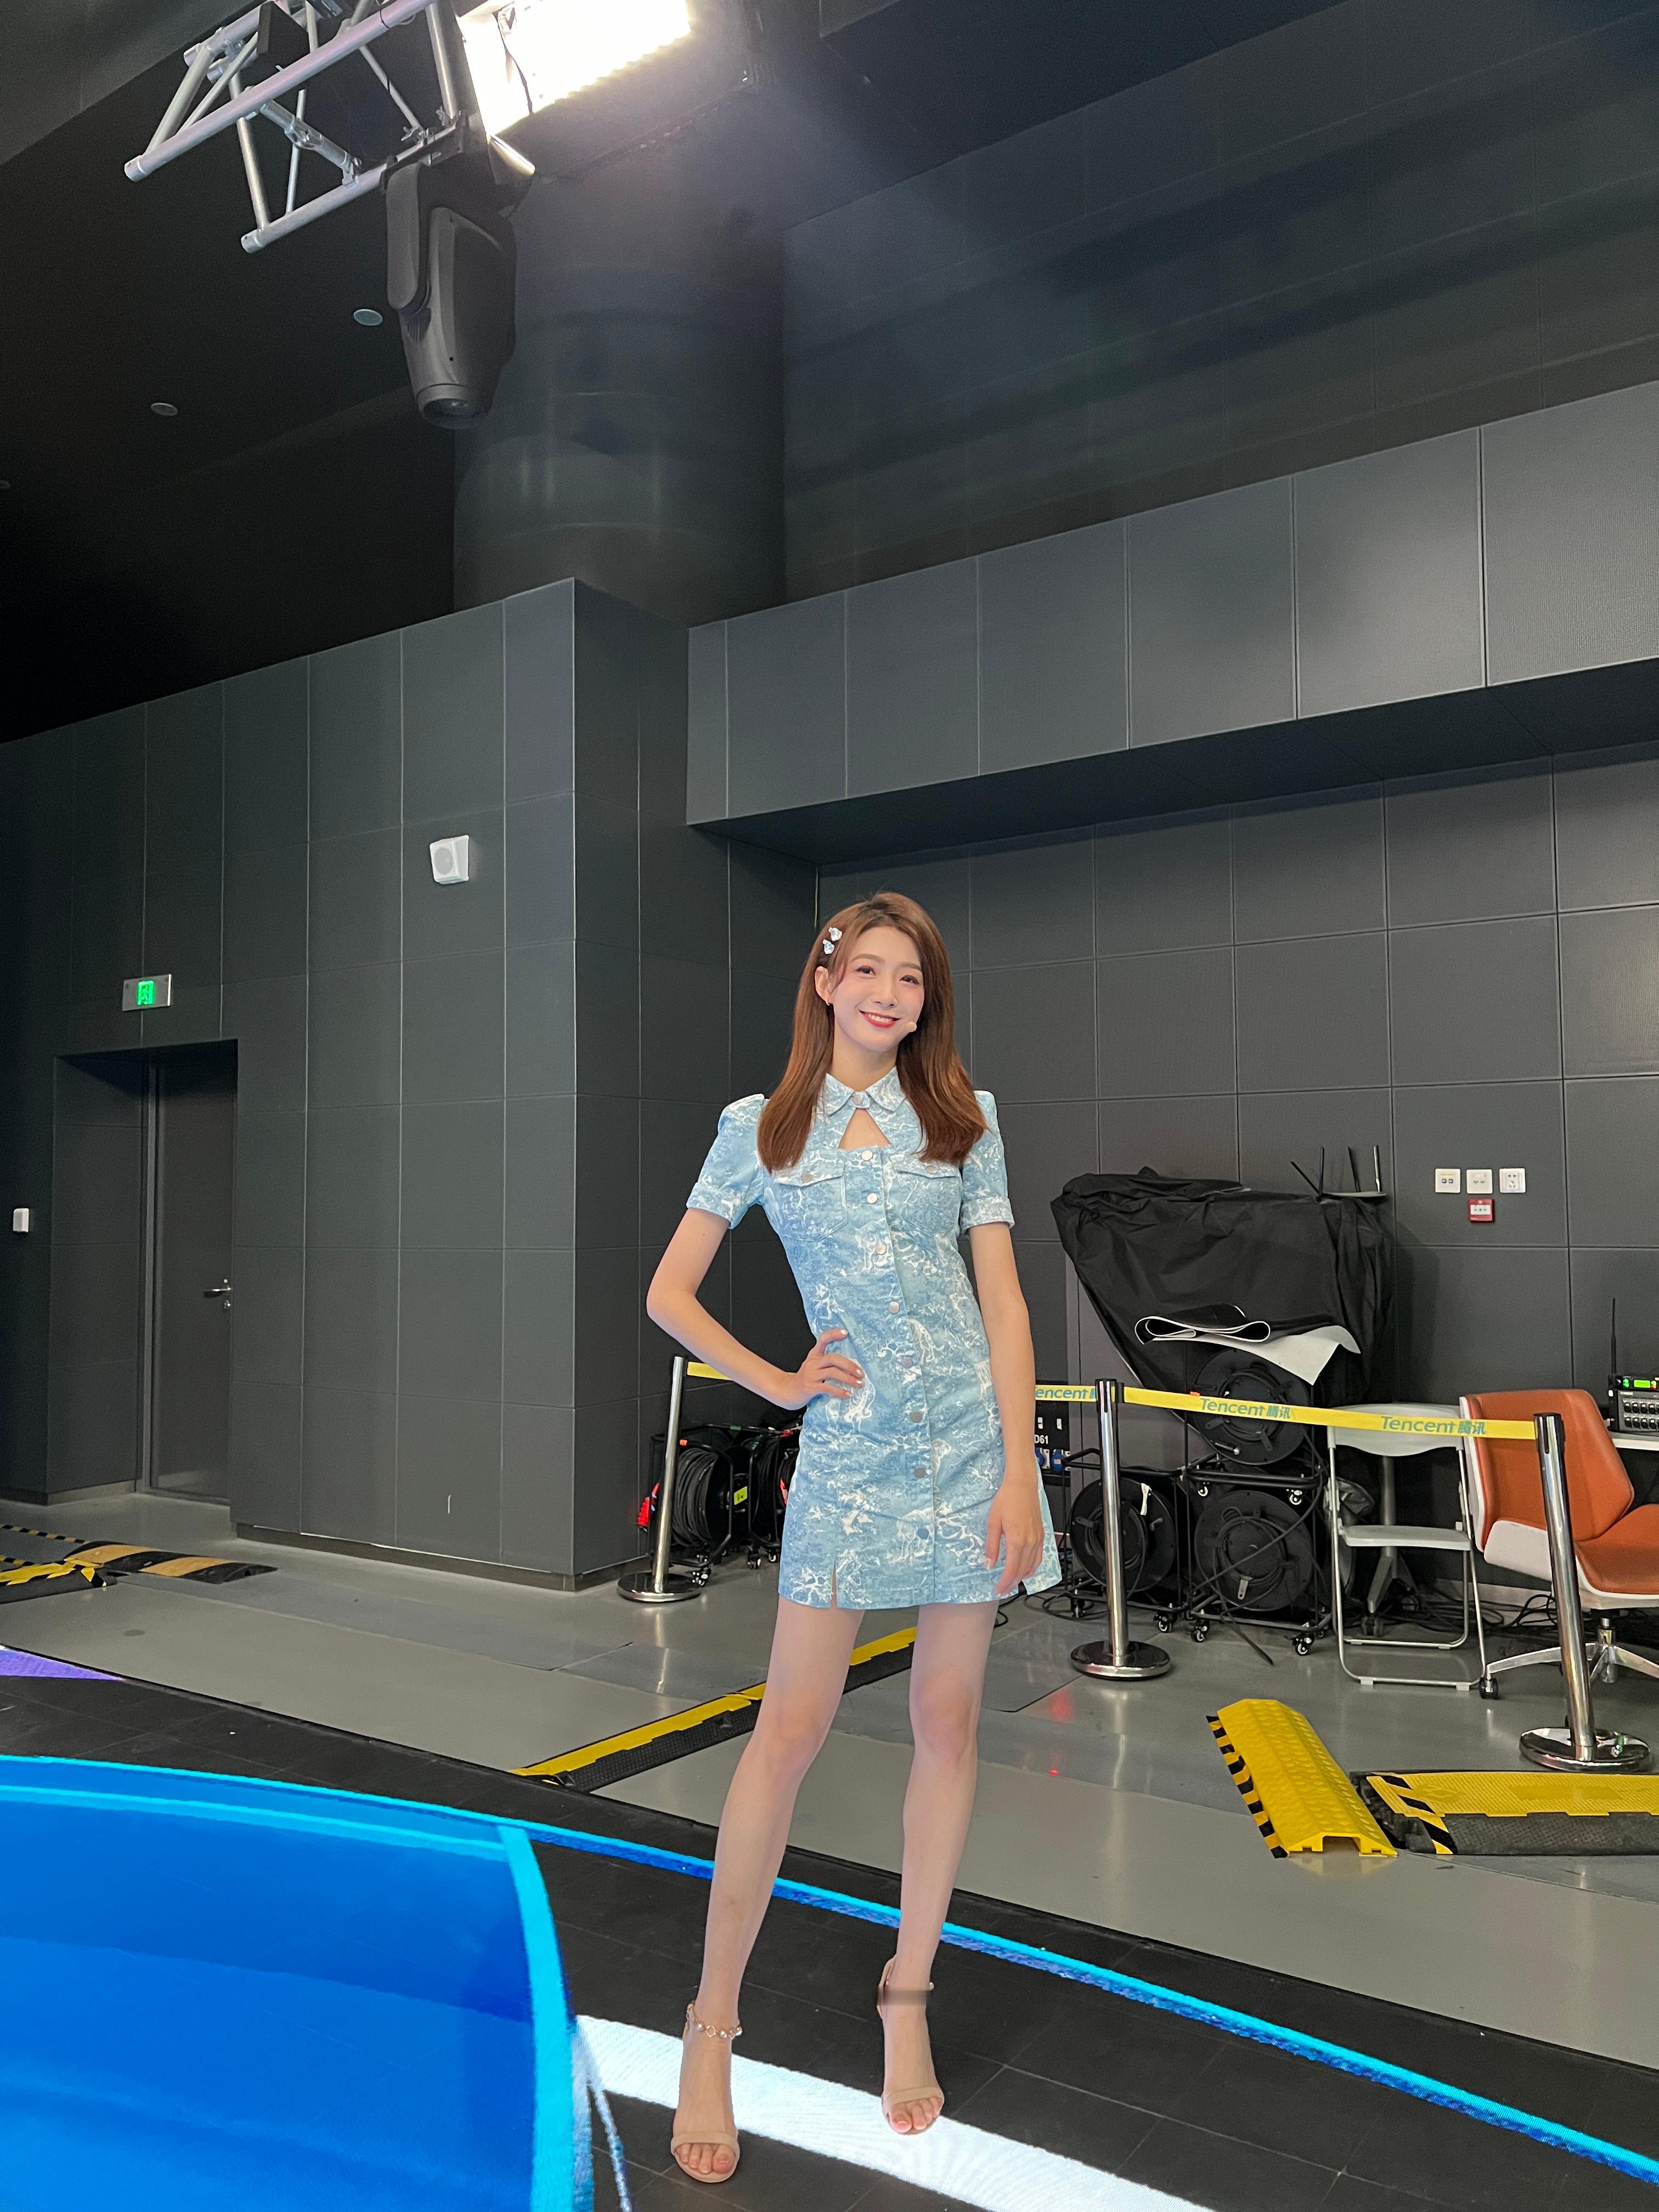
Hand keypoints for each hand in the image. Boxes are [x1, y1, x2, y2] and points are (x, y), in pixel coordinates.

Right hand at [769, 1329, 863, 1411]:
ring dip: (848, 1378)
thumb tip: (851, 1366)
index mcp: (814, 1355)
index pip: (823, 1339)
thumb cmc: (806, 1379)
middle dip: (849, 1365)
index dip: (833, 1334)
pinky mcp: (810, 1387)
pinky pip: (827, 1388)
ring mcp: (810, 1375)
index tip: (846, 1333)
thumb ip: (828, 1363)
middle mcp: (812, 1363)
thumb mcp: (814, 1366)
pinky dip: (840, 1391)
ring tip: (859, 1383)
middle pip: (833, 1358)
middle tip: (861, 1372)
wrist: (788, 1392)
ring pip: (832, 1373)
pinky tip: (848, 1394)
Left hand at [984, 1477, 1045, 1596]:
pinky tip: (1026, 1570)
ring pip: (1032, 1566)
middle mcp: (1030, 1541)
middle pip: (1022, 1571)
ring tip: (1013, 1584)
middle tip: (1003, 1590)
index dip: (1005, 1583)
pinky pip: (1039, 1557)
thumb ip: (991, 1546)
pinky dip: (1032, 1568)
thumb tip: (988, 1563)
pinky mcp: (1041, 1535)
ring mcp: (1037, 1539)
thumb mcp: (993, 1522)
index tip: (998, 1589)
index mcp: (1017, 1540)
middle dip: (1012, 1584)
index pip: (1011, 1569)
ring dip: (1022, 1578)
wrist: (1022, 1485)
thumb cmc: (1007, 1499)